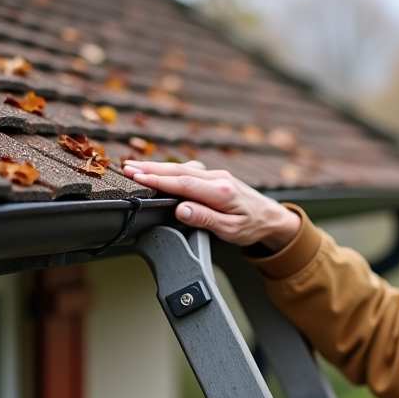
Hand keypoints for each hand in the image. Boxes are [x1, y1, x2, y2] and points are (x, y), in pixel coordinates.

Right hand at [121, 160, 301, 250]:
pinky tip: (158, 171)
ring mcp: (216, 175)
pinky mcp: (215, 177)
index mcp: (221, 192)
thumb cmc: (252, 226)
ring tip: (135, 167)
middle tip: (127, 168)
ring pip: (182, 168)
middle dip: (151, 169)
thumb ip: (206, 219)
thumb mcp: (231, 230)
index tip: (138, 177)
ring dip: (158, 167)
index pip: (184, 183)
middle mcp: (218, 179)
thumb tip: (182, 210)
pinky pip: (189, 170)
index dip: (159, 180)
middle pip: (179, 171)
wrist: (271, 217)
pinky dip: (170, 170)